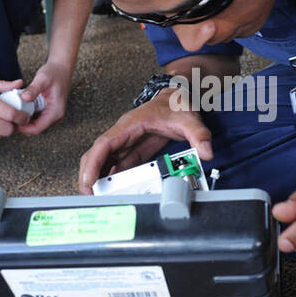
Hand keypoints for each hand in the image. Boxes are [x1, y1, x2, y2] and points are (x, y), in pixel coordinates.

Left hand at [15, 59, 70, 135]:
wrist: (62, 67)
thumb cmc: (54, 72)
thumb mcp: (43, 79)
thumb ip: (33, 89)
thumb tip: (24, 98)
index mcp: (56, 112)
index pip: (37, 129)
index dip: (22, 128)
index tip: (11, 122)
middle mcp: (55, 116)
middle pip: (35, 128)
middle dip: (21, 125)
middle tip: (8, 117)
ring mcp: (51, 114)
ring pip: (34, 124)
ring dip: (23, 119)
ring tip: (12, 111)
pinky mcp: (48, 110)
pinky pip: (35, 117)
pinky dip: (26, 114)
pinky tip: (19, 106)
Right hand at [78, 92, 212, 192]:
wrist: (178, 97)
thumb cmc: (176, 104)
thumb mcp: (190, 119)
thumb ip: (199, 135)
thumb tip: (206, 152)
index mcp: (130, 125)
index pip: (104, 144)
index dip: (93, 163)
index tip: (89, 180)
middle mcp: (123, 134)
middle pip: (96, 155)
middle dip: (89, 175)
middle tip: (89, 196)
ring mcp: (126, 142)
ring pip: (104, 162)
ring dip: (98, 179)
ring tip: (98, 199)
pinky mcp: (132, 150)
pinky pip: (117, 165)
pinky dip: (112, 179)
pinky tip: (112, 192)